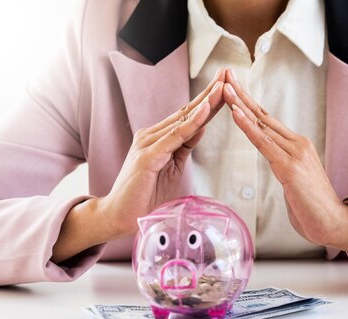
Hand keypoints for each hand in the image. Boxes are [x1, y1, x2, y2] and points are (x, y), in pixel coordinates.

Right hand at [100, 68, 226, 236]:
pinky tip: (205, 110)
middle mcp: (151, 135)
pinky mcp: (147, 156)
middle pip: (187, 111)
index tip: (226, 85)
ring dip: (205, 102)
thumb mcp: (172, 167)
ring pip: (183, 120)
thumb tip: (201, 127)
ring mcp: (147, 143)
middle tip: (228, 74)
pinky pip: (175, 137)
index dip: (208, 100)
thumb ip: (184, 147)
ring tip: (223, 86)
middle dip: (209, 92)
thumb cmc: (145, 195)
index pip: (188, 115)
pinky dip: (191, 123)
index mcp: (158, 137)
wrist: (119, 215)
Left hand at [222, 69, 347, 251]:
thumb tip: (275, 164)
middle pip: (263, 116)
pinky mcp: (290, 168)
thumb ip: (284, 168)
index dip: (249, 103)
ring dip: (240, 105)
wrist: (334, 223)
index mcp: (298, 146)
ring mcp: (295, 154)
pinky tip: (235, 114)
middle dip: (242, 94)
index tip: (234, 87)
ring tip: (225, 88)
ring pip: (261, 125)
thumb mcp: (295, 181)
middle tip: (226, 74)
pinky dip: (247, 127)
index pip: (267, 121)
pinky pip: (264, 143)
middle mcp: (297, 144)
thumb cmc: (312, 207)